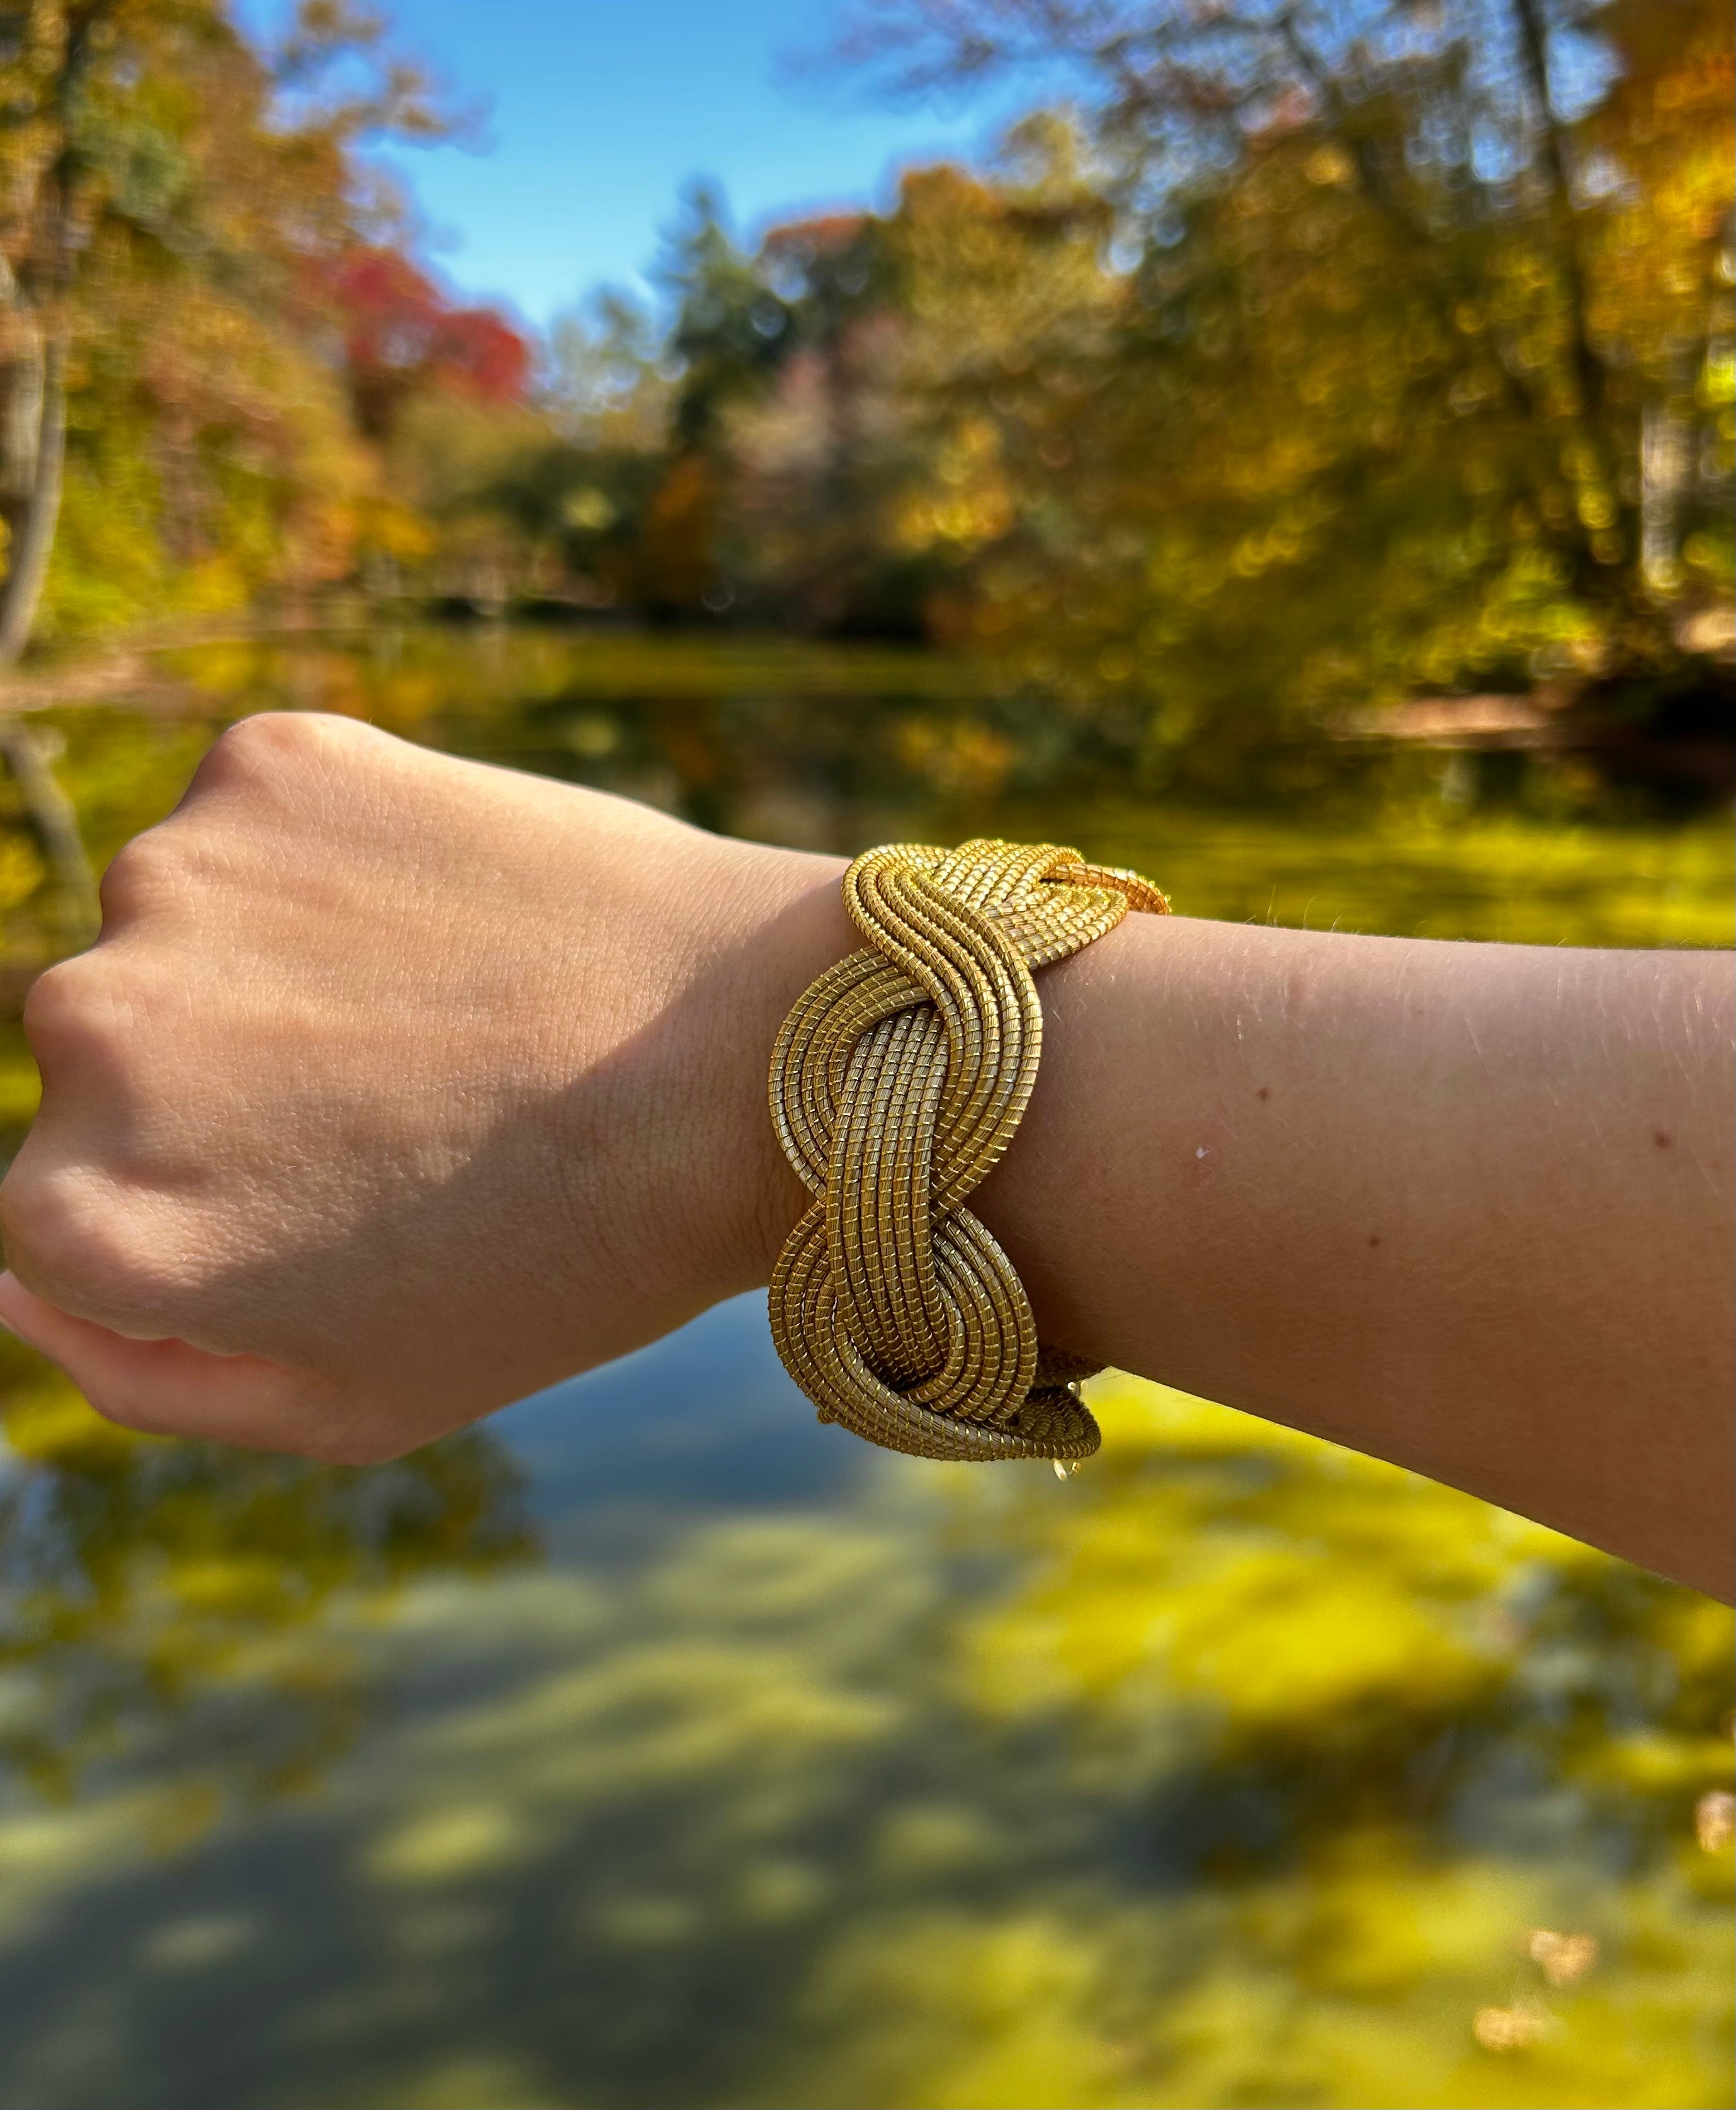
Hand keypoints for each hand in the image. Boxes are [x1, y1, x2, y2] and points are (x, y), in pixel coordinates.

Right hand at [0, 713, 846, 1459]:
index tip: (337, 1189)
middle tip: (408, 1100)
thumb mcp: (347, 1404)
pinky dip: (342, 861)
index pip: (61, 1212)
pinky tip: (461, 918)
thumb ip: (139, 1373)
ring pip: (182, 931)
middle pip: (108, 1063)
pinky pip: (264, 821)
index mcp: (83, 1218)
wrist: (755, 1067)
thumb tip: (12, 1288)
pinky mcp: (273, 763)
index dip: (212, 1204)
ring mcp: (174, 880)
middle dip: (229, 1085)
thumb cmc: (563, 1263)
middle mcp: (85, 1034)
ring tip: (450, 1008)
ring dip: (282, 964)